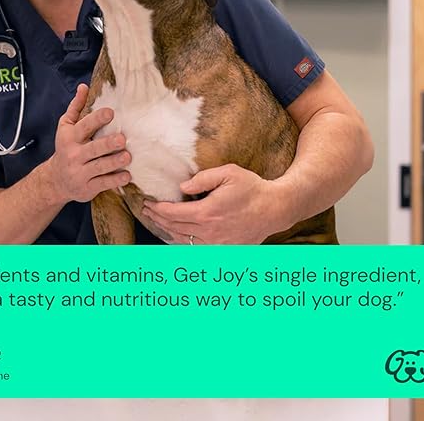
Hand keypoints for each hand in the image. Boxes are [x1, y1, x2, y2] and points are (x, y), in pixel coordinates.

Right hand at [48, 84, 130, 202]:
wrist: (55, 181)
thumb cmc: (65, 148)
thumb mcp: (66, 127)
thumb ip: (76, 107)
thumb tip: (84, 86)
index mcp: (70, 137)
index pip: (83, 126)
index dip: (97, 119)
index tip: (111, 112)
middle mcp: (74, 155)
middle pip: (93, 149)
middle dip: (107, 144)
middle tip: (122, 139)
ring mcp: (80, 173)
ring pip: (99, 167)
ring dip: (114, 162)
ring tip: (127, 157)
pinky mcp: (87, 188)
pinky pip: (103, 184)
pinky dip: (115, 180)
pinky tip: (126, 175)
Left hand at [141, 164, 287, 244]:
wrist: (276, 208)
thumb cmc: (252, 188)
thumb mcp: (228, 173)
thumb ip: (203, 179)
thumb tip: (183, 186)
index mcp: (207, 212)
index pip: (173, 213)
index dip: (158, 209)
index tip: (149, 203)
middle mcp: (209, 231)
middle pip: (175, 227)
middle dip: (158, 219)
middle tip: (147, 211)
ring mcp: (217, 243)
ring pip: (184, 240)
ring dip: (167, 231)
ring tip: (157, 222)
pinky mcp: (224, 249)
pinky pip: (197, 248)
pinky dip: (183, 242)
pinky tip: (176, 235)